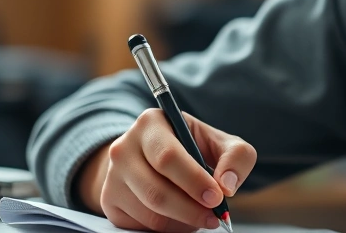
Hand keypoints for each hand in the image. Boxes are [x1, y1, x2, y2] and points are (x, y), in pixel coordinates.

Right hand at [77, 109, 256, 231]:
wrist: (156, 158)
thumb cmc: (194, 148)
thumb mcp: (220, 143)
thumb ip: (236, 156)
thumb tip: (227, 185)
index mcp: (151, 123)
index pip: (168, 157)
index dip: (194, 181)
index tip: (217, 197)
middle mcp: (124, 147)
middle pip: (156, 191)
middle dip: (190, 209)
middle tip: (214, 216)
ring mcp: (112, 176)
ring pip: (150, 213)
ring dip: (182, 222)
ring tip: (202, 216)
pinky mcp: (109, 202)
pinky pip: (140, 226)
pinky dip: (168, 228)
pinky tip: (182, 218)